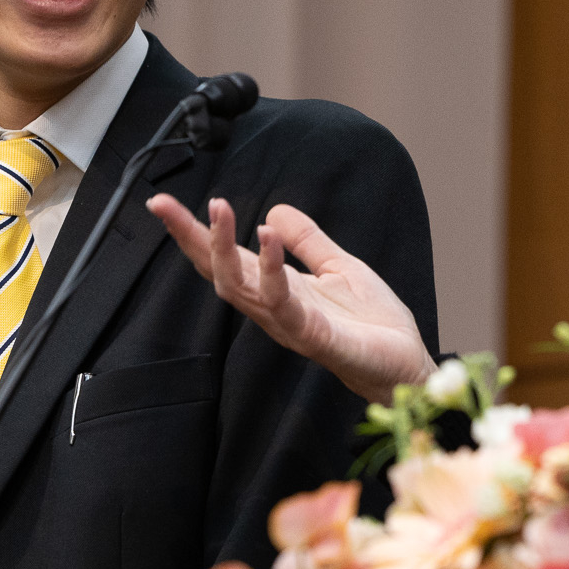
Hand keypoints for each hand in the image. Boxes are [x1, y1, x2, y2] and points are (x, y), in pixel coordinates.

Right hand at [145, 194, 436, 403]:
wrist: (406, 364)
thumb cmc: (373, 323)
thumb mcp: (338, 266)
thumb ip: (307, 240)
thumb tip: (272, 212)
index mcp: (276, 290)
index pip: (225, 259)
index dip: (193, 234)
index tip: (162, 204)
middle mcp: (273, 309)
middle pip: (218, 273)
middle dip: (189, 239)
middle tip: (164, 205)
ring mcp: (290, 325)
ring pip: (240, 288)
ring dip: (223, 247)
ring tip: (216, 209)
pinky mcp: (315, 336)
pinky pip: (283, 304)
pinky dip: (271, 270)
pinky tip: (267, 238)